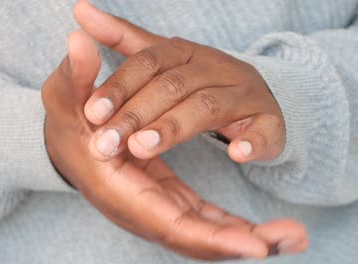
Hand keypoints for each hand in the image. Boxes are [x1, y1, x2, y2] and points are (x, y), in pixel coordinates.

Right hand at [42, 29, 306, 259]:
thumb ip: (74, 76)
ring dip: (248, 237)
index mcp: (119, 192)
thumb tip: (78, 38)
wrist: (64, 146)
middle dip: (242, 243)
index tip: (258, 246)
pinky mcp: (168, 199)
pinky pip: (203, 220)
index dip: (213, 237)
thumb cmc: (65, 128)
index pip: (171, 224)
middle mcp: (140, 209)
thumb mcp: (63, 99)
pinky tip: (264, 230)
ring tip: (294, 239)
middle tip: (294, 241)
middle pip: (197, 238)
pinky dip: (231, 228)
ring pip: (205, 233)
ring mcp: (157, 207)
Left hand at [74, 1, 284, 163]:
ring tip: (141, 149)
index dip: (119, 86)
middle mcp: (218, 67)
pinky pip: (266, 130)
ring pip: (210, 107)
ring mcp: (247, 93)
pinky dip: (253, 141)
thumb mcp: (162, 59)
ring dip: (175, 127)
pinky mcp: (271, 121)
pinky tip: (237, 155)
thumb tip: (80, 9)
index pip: (149, 62)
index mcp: (188, 52)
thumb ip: (123, 38)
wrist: (256, 96)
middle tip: (104, 143)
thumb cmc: (201, 81)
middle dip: (136, 114)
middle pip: (174, 86)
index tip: (90, 113)